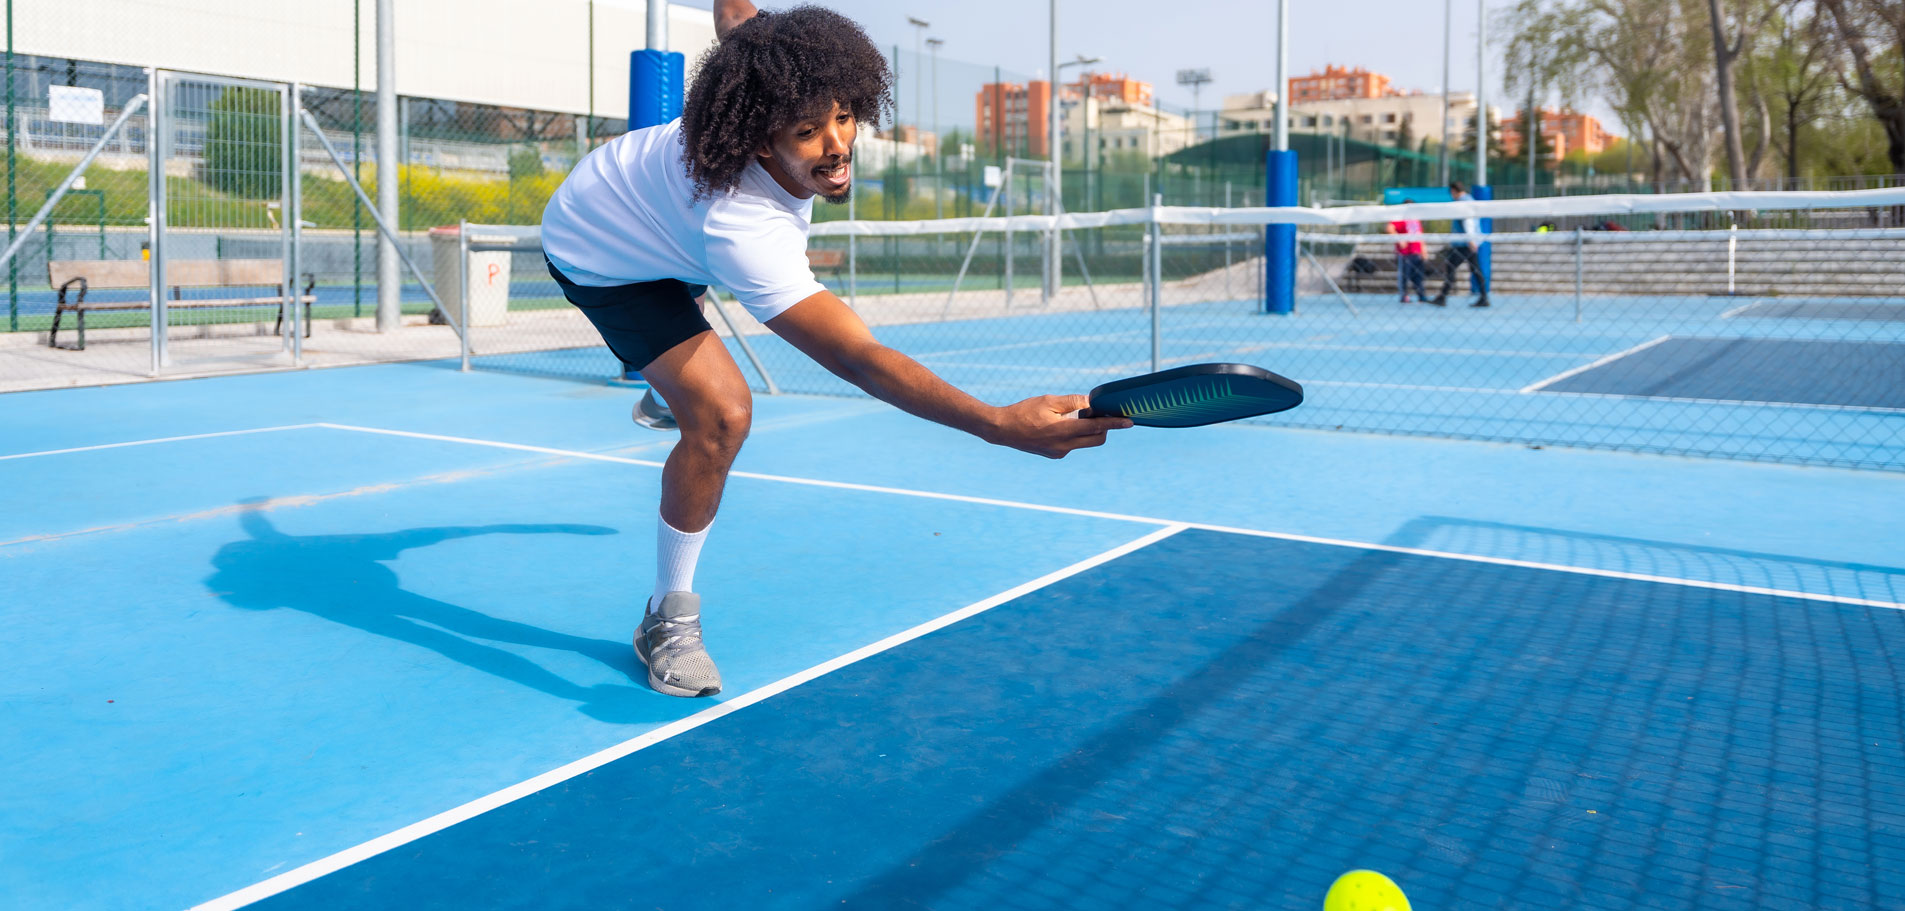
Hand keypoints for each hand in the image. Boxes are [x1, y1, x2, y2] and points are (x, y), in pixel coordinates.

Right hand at [987, 395, 1132, 458]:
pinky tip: (1060, 424)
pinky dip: (1075, 434)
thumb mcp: (1049, 401)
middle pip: (1096, 439)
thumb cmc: (1024, 412)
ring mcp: (1059, 452)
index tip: (1129, 422)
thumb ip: (1072, 402)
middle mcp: (1064, 446)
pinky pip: (1073, 444)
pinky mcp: (1055, 454)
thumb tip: (1091, 403)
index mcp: (1064, 431)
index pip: (1096, 428)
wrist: (1002, 429)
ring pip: (1084, 442)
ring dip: (1087, 430)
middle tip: (1096, 413)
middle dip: (1103, 427)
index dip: (1114, 424)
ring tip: (1072, 416)